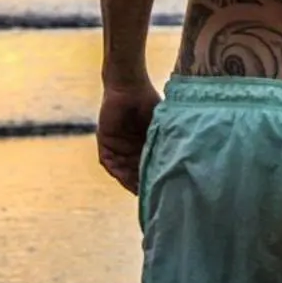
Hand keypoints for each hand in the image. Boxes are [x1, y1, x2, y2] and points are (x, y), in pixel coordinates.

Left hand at [96, 80, 159, 194]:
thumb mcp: (160, 127)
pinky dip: (116, 170)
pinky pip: (108, 162)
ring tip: (139, 191)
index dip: (154, 179)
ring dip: (129, 181)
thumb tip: (177, 162)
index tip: (164, 190)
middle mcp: (130, 148)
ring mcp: (117, 146)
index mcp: (144, 144)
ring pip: (122, 170)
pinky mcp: (104, 141)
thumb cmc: (148, 102)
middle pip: (134, 172)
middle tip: (151, 196)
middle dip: (141, 184)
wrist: (129, 86)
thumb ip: (163, 142)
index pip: (148, 167)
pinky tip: (123, 178)